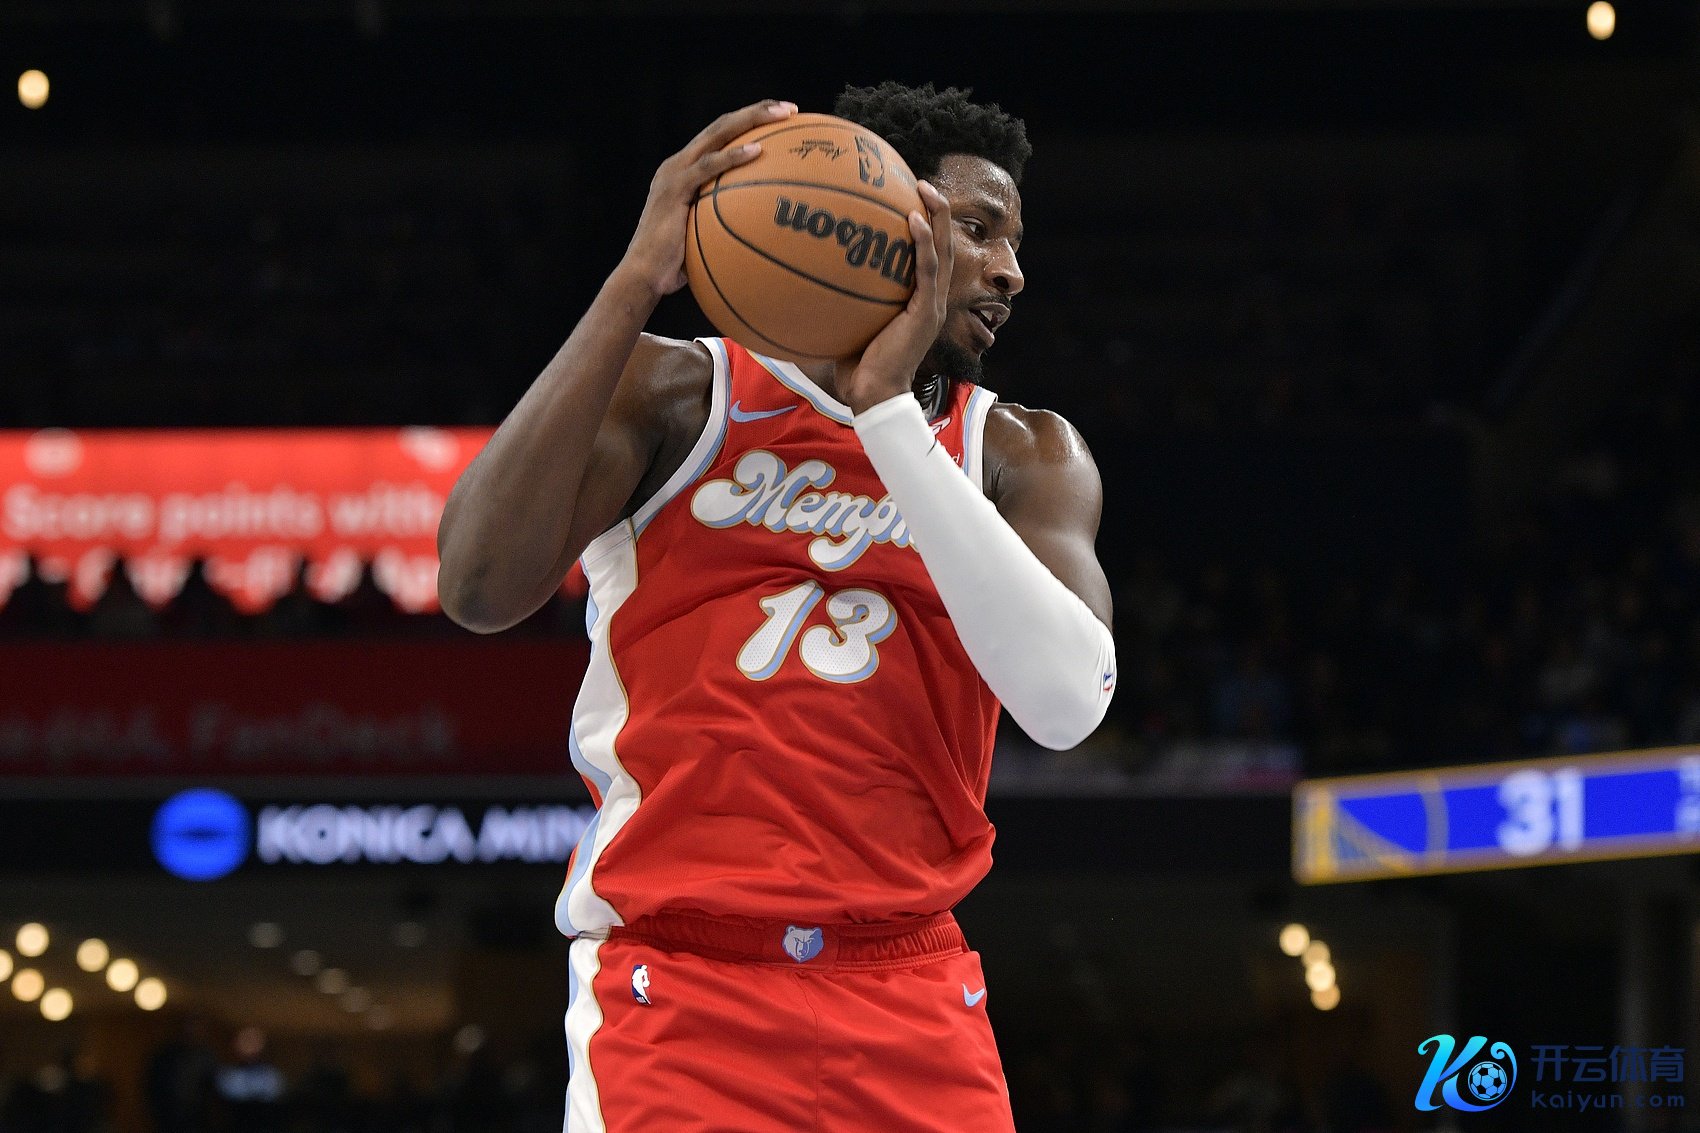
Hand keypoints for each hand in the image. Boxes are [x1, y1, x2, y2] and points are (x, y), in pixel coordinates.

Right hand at [618, 99, 796, 298]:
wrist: (645, 274)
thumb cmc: (677, 264)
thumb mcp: (705, 236)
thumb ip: (725, 223)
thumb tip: (760, 234)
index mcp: (685, 170)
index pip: (720, 136)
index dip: (749, 123)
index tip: (782, 121)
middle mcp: (678, 164)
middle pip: (722, 126)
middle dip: (757, 112)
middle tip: (790, 109)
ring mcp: (674, 172)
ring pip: (717, 134)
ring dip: (751, 120)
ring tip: (783, 116)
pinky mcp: (674, 187)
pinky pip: (708, 166)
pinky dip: (733, 157)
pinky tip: (757, 151)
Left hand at [835, 181, 952, 414]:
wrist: (873, 396)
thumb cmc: (856, 365)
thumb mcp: (848, 321)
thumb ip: (839, 297)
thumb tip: (802, 274)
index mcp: (917, 300)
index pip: (927, 256)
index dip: (925, 226)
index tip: (910, 198)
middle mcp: (930, 298)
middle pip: (941, 245)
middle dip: (936, 211)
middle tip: (922, 182)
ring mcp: (931, 304)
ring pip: (942, 250)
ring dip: (936, 216)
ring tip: (925, 188)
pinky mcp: (926, 312)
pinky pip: (927, 270)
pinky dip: (922, 243)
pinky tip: (912, 219)